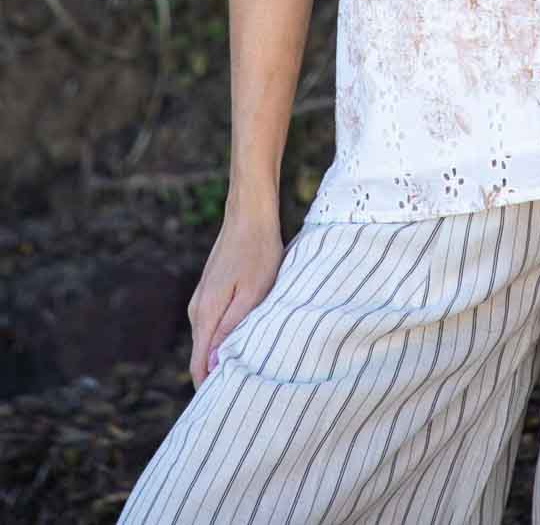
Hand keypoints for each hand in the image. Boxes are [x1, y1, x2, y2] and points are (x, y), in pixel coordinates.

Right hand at [187, 208, 284, 389]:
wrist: (248, 214)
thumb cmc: (257, 252)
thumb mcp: (253, 292)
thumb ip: (232, 328)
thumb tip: (215, 364)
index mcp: (205, 314)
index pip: (199, 366)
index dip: (210, 390)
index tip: (225, 411)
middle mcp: (197, 310)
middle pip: (201, 357)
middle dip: (217, 378)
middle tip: (242, 398)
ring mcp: (202, 300)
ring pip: (208, 341)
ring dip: (223, 357)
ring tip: (247, 374)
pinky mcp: (211, 291)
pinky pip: (213, 326)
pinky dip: (225, 339)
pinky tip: (244, 342)